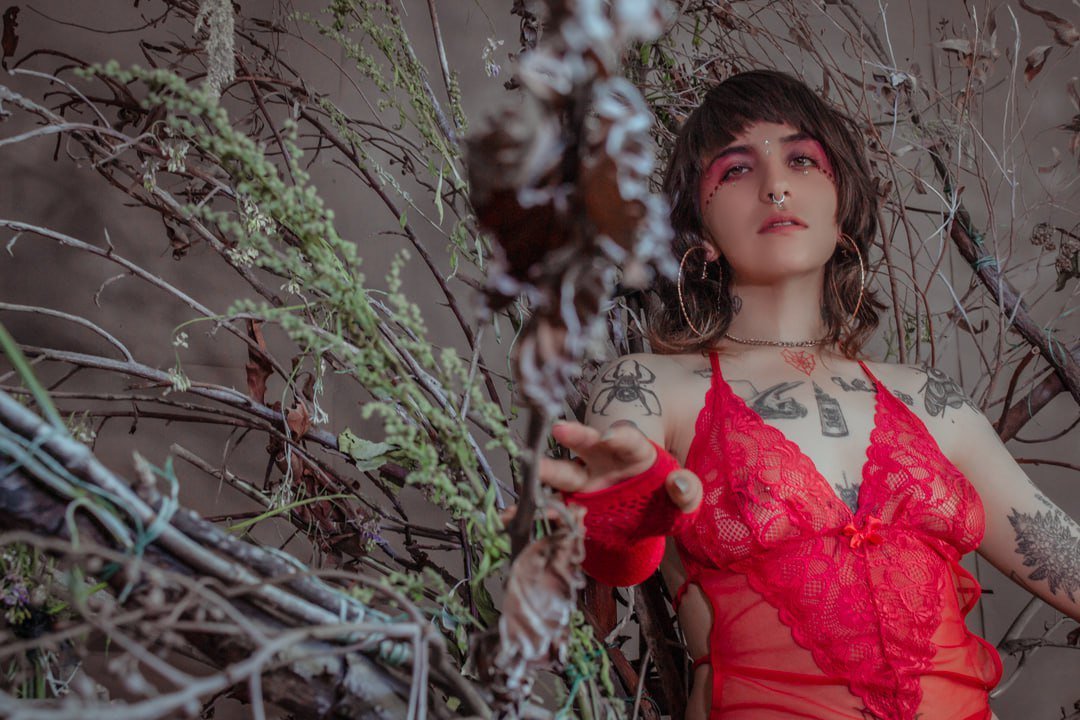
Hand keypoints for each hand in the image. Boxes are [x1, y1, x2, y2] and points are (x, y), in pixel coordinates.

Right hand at [540, 419, 701, 513]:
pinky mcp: (574, 503)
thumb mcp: (684, 498)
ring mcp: (586, 482)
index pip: (628, 438)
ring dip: (546, 470)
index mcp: (634, 452)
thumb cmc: (667, 500)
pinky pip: (555, 505)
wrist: (647, 521)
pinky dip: (539, 510)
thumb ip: (687, 490)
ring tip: (531, 469)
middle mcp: (605, 461)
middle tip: (559, 429)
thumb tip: (679, 483)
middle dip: (574, 435)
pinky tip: (522, 514)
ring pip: (564, 471)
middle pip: (588, 443)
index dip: (618, 434)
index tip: (609, 436)